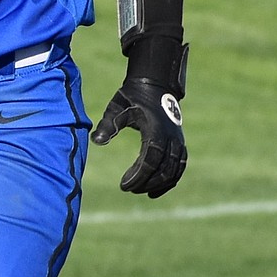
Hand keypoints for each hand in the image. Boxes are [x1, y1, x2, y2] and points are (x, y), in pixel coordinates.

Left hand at [91, 78, 185, 196]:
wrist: (155, 84)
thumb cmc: (133, 96)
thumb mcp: (117, 107)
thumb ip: (108, 124)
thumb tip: (97, 141)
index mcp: (155, 130)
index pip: (150, 160)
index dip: (138, 176)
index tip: (123, 185)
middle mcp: (171, 137)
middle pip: (163, 169)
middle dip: (146, 183)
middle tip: (128, 189)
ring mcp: (178, 140)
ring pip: (174, 171)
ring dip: (158, 184)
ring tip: (140, 192)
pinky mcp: (179, 142)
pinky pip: (179, 166)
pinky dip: (170, 181)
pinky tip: (154, 191)